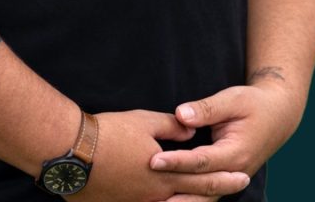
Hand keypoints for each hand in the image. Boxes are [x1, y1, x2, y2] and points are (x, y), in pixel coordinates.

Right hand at [78, 110, 249, 201]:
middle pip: (192, 200)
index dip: (224, 178)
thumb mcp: (144, 121)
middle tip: (233, 187)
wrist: (72, 151)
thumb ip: (171, 127)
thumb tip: (189, 130)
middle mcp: (155, 197)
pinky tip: (166, 200)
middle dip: (213, 195)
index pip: (203, 178)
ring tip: (200, 197)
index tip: (242, 177)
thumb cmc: (109, 132)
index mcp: (165, 175)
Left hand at [148, 83, 303, 200]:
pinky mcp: (226, 180)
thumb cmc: (253, 104)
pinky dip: (189, 201)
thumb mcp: (232, 99)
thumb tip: (181, 115)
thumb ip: (206, 109)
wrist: (278, 115)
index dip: (176, 162)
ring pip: (205, 200)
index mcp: (235, 153)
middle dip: (173, 190)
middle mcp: (234, 173)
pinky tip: (170, 200)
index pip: (200, 161)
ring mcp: (231, 180)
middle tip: (147, 189)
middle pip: (201, 189)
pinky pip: (206, 196)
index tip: (153, 160)